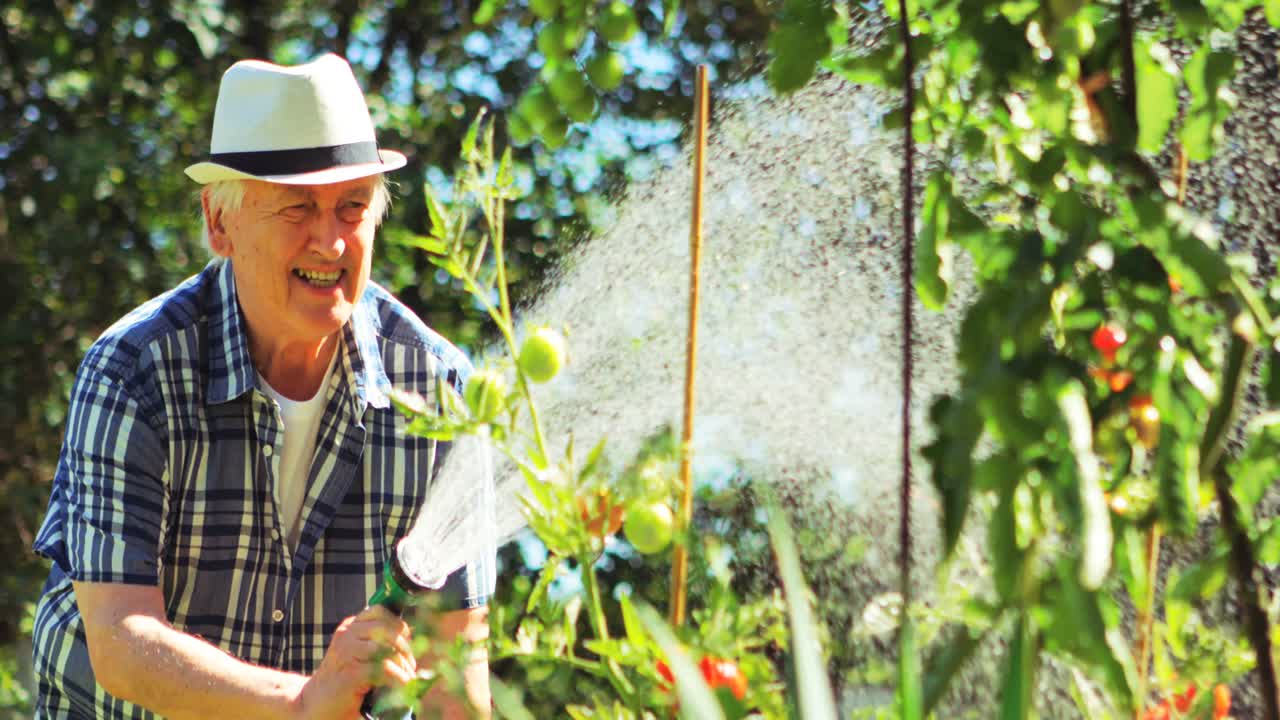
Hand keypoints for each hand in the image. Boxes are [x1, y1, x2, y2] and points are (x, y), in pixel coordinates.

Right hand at [294, 606, 416, 719]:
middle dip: (404, 646)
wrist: (316, 705)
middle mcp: (346, 635)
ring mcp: (346, 652)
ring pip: (385, 648)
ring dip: (402, 664)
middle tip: (411, 664)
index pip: (380, 611)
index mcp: (350, 627)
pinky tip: (404, 685)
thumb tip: (409, 640)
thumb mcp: (359, 655)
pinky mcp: (350, 672)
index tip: (409, 642)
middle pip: (385, 628)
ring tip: (408, 677)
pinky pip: (383, 669)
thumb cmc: (343, 681)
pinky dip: (399, 678)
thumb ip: (377, 644)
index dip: (398, 625)